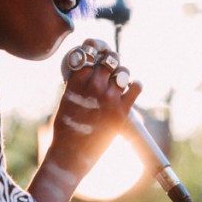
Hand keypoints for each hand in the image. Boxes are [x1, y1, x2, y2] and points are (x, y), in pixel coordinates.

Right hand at [49, 39, 141, 179]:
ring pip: (123, 70)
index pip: (88, 52)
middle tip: (110, 63)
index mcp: (76, 82)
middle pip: (109, 58)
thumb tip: (89, 71)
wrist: (72, 154)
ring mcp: (109, 98)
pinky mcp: (122, 111)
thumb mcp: (66, 100)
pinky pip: (136, 86)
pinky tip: (130, 88)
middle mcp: (93, 86)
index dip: (93, 48)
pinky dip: (135, 85)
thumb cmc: (66, 129)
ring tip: (119, 78)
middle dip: (110, 58)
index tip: (95, 50)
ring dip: (122, 71)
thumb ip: (77, 84)